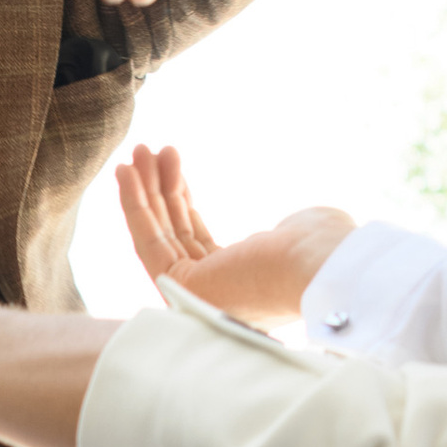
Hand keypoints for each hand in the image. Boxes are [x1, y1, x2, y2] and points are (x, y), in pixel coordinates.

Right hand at [114, 150, 356, 328]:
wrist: (320, 266)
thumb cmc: (320, 247)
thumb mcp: (297, 230)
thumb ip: (280, 232)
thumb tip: (281, 232)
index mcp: (243, 285)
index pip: (199, 240)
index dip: (181, 202)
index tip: (171, 169)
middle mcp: (215, 295)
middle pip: (175, 235)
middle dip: (159, 189)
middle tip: (148, 152)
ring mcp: (197, 296)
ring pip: (158, 235)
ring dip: (143, 190)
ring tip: (138, 150)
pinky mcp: (181, 287)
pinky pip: (148, 240)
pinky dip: (133, 204)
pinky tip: (127, 172)